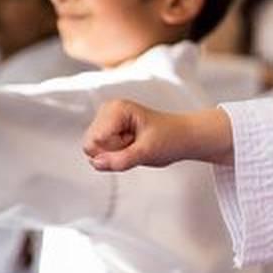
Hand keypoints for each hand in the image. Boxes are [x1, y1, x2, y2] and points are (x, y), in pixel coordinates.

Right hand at [83, 101, 233, 171]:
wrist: (181, 136)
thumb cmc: (170, 138)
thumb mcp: (148, 152)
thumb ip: (121, 159)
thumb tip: (96, 163)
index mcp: (116, 109)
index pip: (96, 141)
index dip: (116, 149)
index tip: (136, 141)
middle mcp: (107, 112)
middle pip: (91, 146)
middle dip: (114, 152)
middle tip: (136, 145)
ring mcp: (105, 122)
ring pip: (93, 151)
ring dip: (116, 154)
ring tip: (136, 145)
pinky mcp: (107, 131)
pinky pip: (100, 153)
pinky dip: (116, 154)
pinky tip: (131, 146)